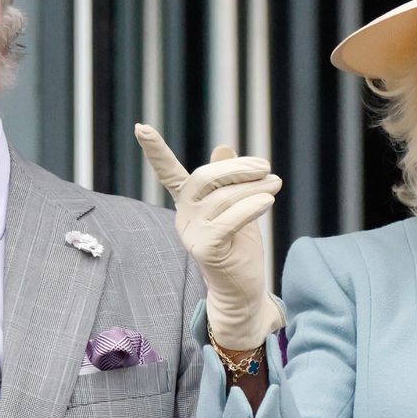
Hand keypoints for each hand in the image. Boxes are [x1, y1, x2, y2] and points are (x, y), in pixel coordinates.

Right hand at [135, 123, 284, 349]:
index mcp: (189, 203)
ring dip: (254, 187)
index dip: (155, 151)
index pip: (169, 173)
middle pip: (205, 178)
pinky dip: (250, 207)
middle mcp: (184, 215)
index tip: (140, 127)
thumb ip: (229, 180)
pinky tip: (268, 201)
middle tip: (266, 167)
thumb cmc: (239, 246)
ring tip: (276, 184)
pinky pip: (228, 220)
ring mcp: (192, 233)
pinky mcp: (205, 249)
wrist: (243, 290)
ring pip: (223, 198)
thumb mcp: (236, 207)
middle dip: (237, 168)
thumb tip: (223, 147)